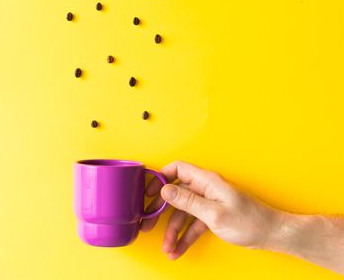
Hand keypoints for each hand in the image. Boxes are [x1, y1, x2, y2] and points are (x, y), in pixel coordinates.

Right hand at [141, 160, 280, 259]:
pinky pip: (193, 224)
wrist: (270, 234)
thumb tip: (165, 190)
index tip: (148, 191)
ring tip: (167, 247)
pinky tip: (179, 250)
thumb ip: (187, 202)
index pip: (177, 169)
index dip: (161, 177)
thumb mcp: (213, 213)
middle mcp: (205, 188)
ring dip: (173, 231)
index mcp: (206, 181)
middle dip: (161, 210)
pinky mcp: (212, 215)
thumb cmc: (248, 221)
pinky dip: (185, 237)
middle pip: (176, 194)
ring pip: (183, 213)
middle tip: (149, 223)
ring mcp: (208, 202)